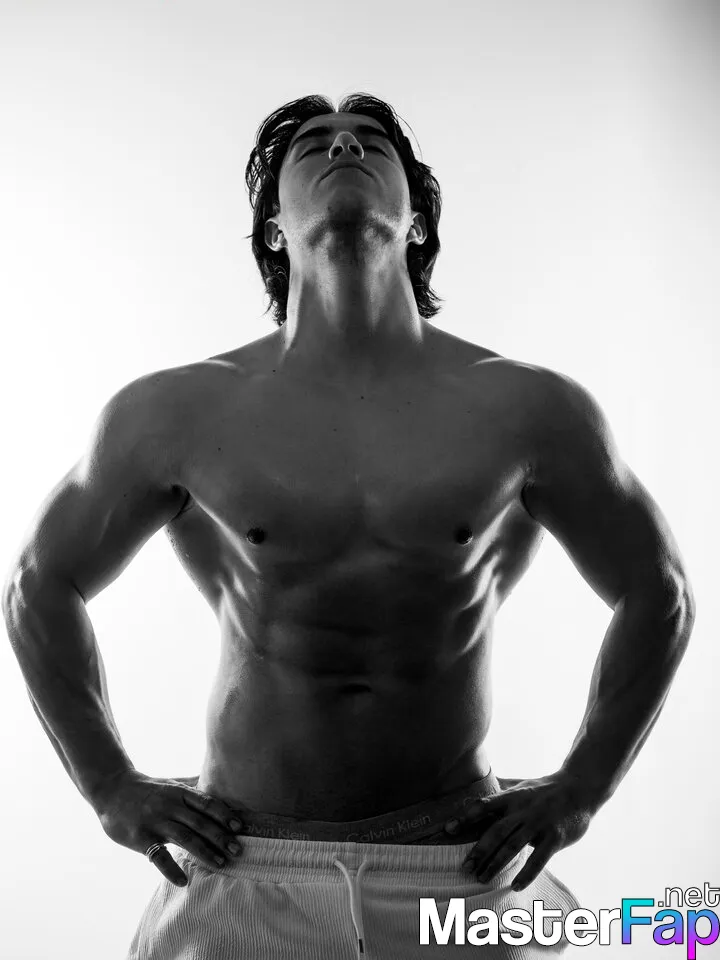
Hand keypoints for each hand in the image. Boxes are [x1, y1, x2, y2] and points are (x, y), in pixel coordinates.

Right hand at [94, 771, 244, 885]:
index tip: (240, 827)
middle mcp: (170, 806)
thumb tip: (221, 783)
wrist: (112, 790)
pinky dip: (171, 870)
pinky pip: (158, 856)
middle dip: (221, 836)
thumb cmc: (148, 789)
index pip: (207, 803)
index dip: (224, 814)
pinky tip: (183, 881)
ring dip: (205, 852)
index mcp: (180, 793)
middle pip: (200, 822)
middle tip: (238, 850)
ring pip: (185, 838)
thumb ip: (194, 786)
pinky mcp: (141, 837)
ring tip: (221, 863)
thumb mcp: (171, 783)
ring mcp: (155, 821)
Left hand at [444, 772, 592, 890]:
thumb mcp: (521, 784)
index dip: (466, 817)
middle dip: (479, 850)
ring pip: (514, 846)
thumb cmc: (545, 789)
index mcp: (512, 796)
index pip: (484, 805)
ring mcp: (539, 823)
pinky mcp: (555, 837)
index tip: (448, 829)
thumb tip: (475, 787)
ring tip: (481, 878)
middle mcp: (523, 809)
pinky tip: (515, 885)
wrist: (579, 789)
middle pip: (496, 830)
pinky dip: (527, 873)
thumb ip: (500, 788)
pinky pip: (539, 859)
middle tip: (464, 867)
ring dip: (496, 864)